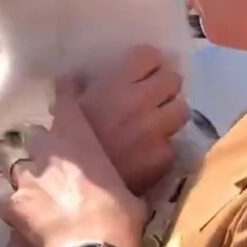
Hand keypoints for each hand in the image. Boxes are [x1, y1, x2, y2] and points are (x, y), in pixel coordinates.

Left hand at [0, 79, 146, 246]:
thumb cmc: (119, 216)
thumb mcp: (129, 190)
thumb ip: (116, 177)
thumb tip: (124, 180)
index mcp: (78, 140)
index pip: (65, 102)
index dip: (63, 91)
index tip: (63, 85)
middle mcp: (48, 150)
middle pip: (36, 135)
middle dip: (43, 146)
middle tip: (55, 161)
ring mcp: (27, 176)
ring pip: (19, 166)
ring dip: (29, 177)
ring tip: (39, 193)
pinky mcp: (13, 204)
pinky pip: (6, 201)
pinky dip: (13, 207)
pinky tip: (21, 217)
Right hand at [79, 46, 188, 194]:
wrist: (79, 191)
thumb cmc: (67, 145)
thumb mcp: (64, 112)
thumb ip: (70, 90)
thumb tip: (70, 76)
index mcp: (117, 85)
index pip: (150, 56)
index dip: (149, 62)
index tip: (144, 71)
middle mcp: (142, 101)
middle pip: (174, 80)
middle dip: (166, 86)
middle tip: (155, 96)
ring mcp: (156, 129)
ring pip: (182, 110)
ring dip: (171, 113)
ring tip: (159, 122)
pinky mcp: (164, 156)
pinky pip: (172, 144)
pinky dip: (163, 147)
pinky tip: (150, 153)